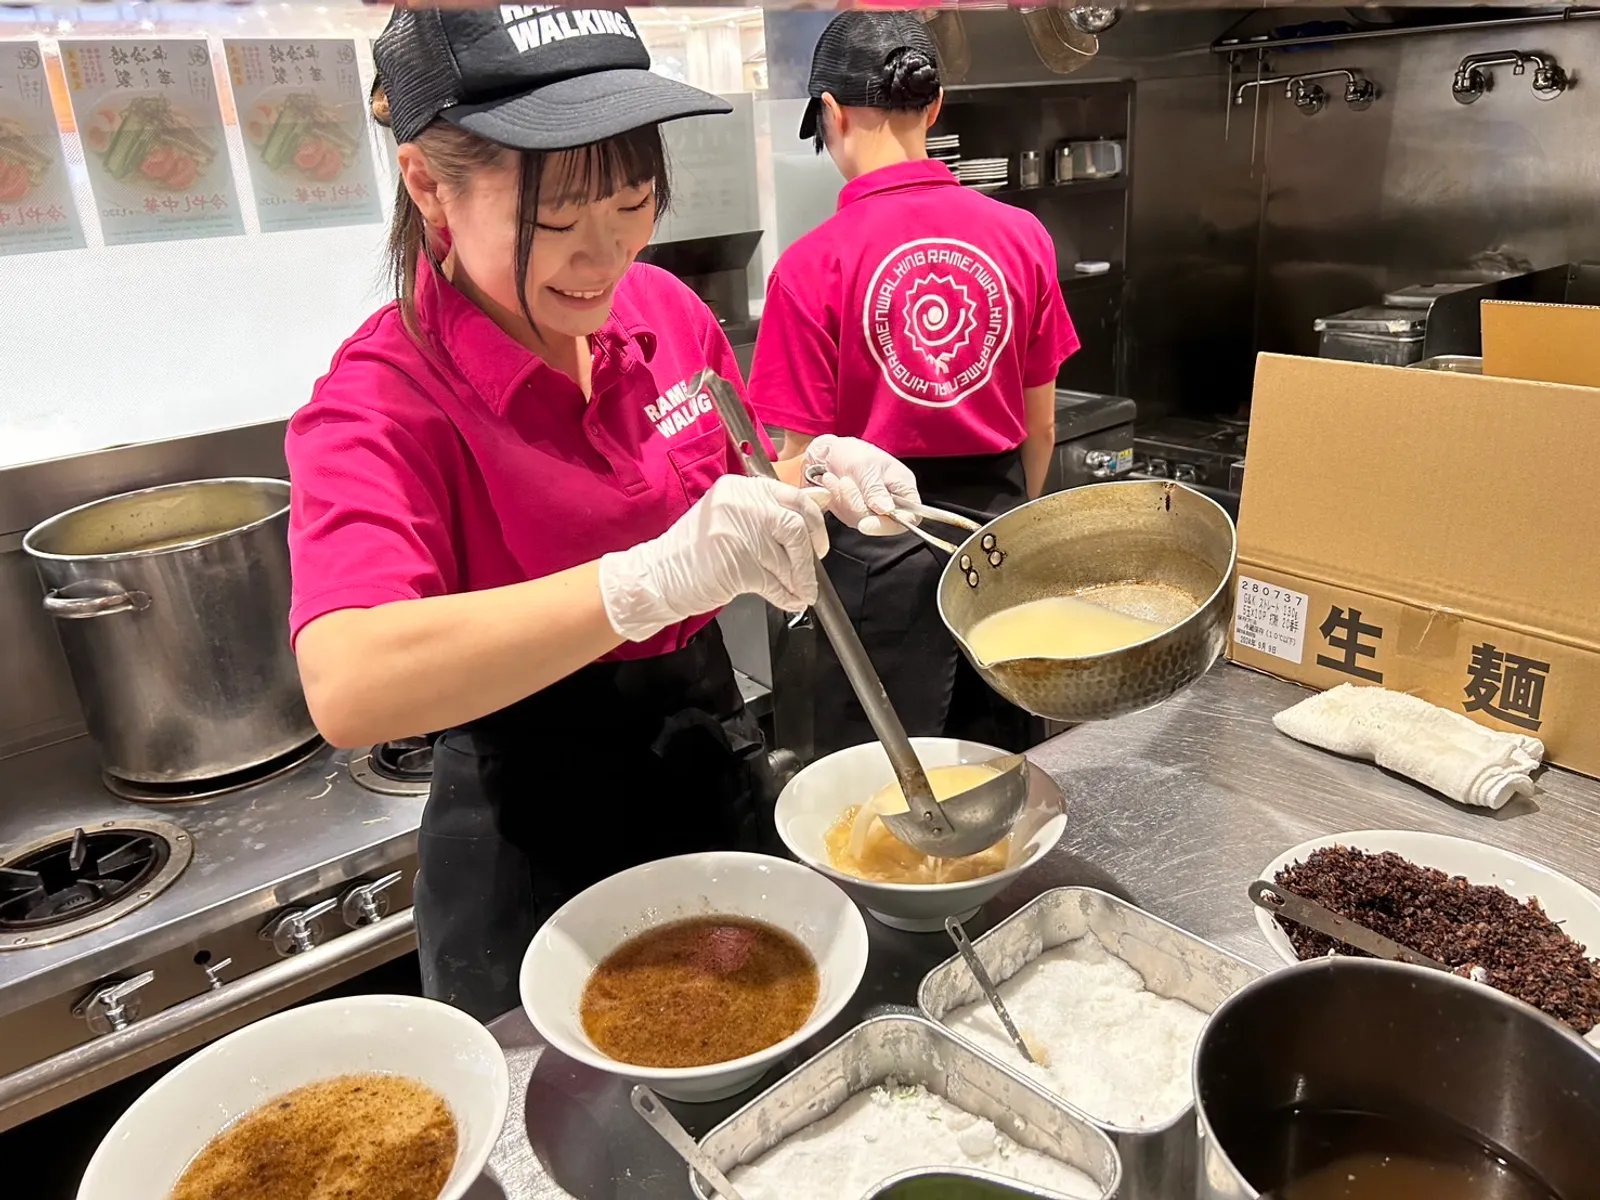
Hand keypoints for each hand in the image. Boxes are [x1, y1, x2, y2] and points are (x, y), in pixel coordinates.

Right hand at [599, 475, 828, 641]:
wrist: (656, 576)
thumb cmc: (694, 552)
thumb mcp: (732, 519)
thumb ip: (772, 511)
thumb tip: (822, 499)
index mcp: (740, 488)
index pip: (792, 496)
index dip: (814, 521)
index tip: (818, 541)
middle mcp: (740, 503)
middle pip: (795, 523)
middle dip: (811, 552)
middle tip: (814, 568)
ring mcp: (738, 531)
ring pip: (787, 556)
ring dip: (800, 579)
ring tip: (801, 591)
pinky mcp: (738, 562)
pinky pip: (774, 580)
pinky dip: (786, 595)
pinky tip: (788, 600)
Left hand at [802, 435, 920, 535]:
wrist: (833, 450)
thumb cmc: (855, 452)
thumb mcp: (866, 466)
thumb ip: (875, 489)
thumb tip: (887, 511)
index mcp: (904, 488)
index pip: (909, 517)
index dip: (889, 525)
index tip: (864, 524)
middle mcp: (893, 502)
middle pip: (879, 522)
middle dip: (856, 504)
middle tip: (844, 481)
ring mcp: (874, 510)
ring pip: (859, 520)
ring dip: (842, 500)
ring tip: (834, 478)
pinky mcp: (857, 513)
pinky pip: (846, 517)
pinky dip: (835, 501)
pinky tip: (831, 484)